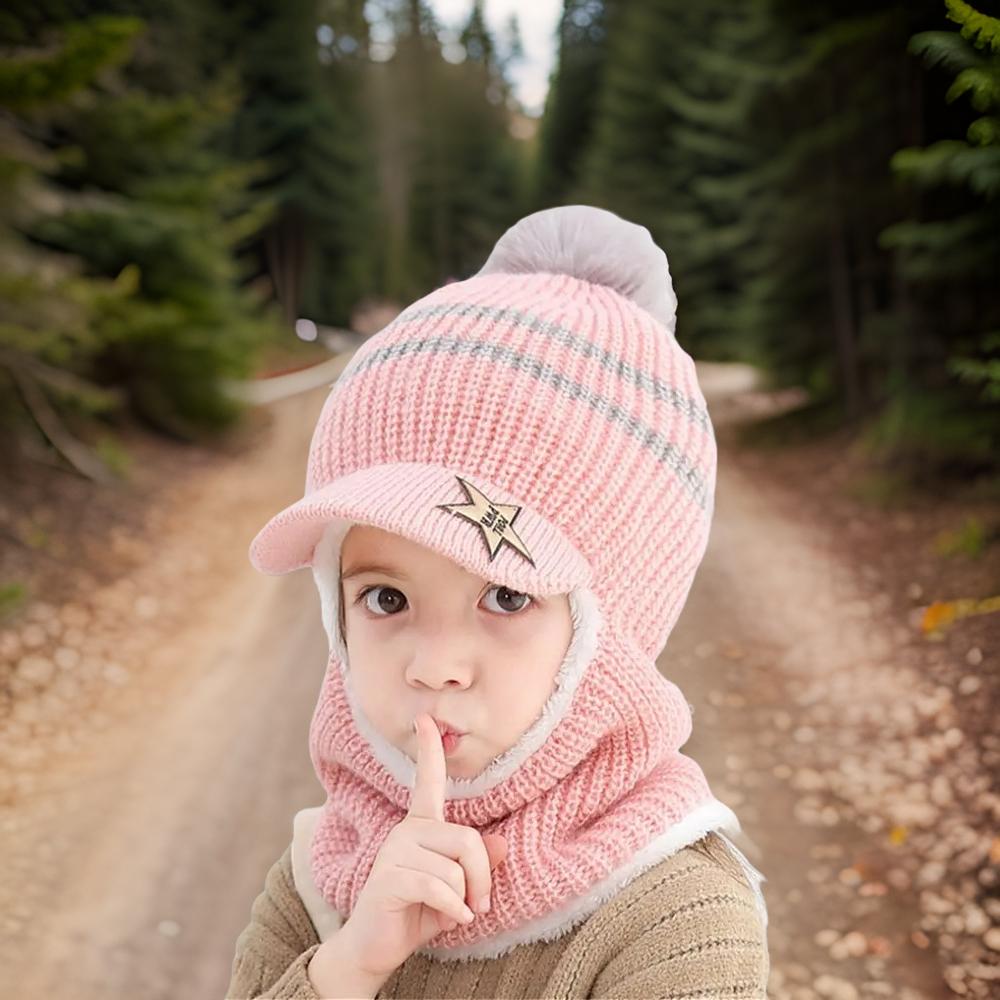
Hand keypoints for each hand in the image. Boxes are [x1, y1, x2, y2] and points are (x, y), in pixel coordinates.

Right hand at [337, 712, 507, 979]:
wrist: (376, 949)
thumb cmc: (418, 914)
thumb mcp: (458, 890)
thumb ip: (479, 866)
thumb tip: (502, 844)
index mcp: (421, 827)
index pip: (427, 782)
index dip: (429, 750)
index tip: (426, 718)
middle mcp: (405, 831)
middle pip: (466, 839)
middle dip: (482, 876)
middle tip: (481, 903)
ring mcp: (394, 853)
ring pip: (454, 867)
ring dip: (467, 898)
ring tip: (460, 913)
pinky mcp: (388, 878)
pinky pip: (438, 886)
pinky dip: (454, 909)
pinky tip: (454, 920)